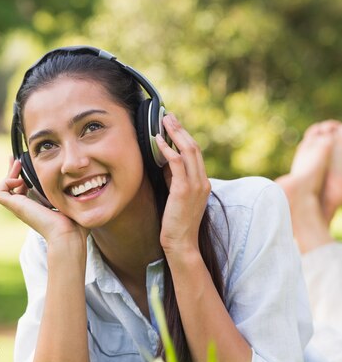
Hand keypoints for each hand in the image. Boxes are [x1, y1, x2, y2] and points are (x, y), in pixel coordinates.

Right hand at [0, 158, 88, 263]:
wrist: (68, 235)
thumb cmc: (75, 224)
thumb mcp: (74, 201)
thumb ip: (76, 193)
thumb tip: (87, 183)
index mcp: (38, 206)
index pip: (24, 188)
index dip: (22, 175)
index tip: (24, 162)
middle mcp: (26, 207)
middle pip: (10, 187)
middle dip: (12, 171)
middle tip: (17, 159)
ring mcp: (19, 208)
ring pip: (1, 190)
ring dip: (8, 175)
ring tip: (18, 166)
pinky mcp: (16, 207)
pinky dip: (5, 182)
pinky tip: (20, 180)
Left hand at [156, 113, 210, 256]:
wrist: (182, 244)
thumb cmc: (176, 223)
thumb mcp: (177, 195)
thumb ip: (175, 178)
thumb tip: (165, 161)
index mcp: (203, 182)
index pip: (195, 153)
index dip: (184, 137)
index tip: (173, 125)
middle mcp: (203, 181)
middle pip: (194, 147)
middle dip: (180, 130)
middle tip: (168, 116)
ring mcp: (196, 185)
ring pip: (188, 151)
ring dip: (175, 134)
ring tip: (164, 121)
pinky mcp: (184, 190)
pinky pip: (176, 163)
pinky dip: (167, 150)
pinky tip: (158, 141)